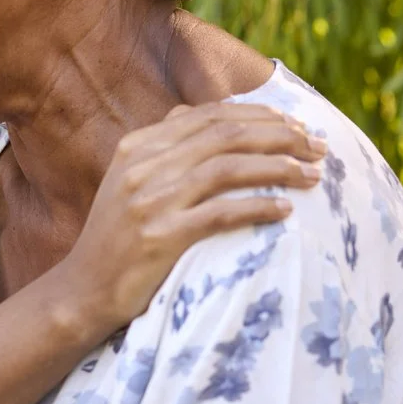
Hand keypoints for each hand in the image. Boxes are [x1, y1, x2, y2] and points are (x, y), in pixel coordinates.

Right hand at [55, 102, 325, 335]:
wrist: (84, 288)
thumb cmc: (118, 237)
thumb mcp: (130, 181)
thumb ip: (165, 149)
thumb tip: (209, 115)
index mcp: (137, 145)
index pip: (208, 116)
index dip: (258, 116)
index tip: (295, 125)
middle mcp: (142, 165)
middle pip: (224, 135)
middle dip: (279, 136)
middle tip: (318, 147)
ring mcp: (149, 200)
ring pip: (227, 168)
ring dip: (278, 168)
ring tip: (313, 176)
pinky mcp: (159, 236)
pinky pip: (221, 214)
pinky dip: (258, 207)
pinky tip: (286, 211)